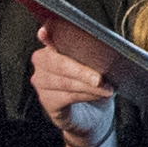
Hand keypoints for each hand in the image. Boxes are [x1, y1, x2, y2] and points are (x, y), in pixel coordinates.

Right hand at [28, 27, 120, 146]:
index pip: (48, 36)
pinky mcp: (47, 101)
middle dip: (80, 70)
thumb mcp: (97, 65)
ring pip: (63, 81)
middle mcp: (42, 62)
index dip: (47, 35)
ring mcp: (41, 82)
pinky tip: (97, 95)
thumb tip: (99, 50)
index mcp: (53, 46)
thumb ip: (91, 54)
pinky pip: (65, 97)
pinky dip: (84, 96)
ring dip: (87, 86)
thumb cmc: (94, 85)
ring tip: (106, 89)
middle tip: (99, 77)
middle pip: (56, 62)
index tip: (46, 32)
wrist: (95, 114)